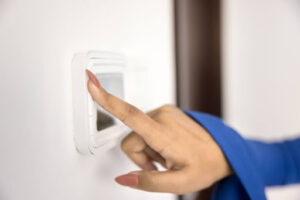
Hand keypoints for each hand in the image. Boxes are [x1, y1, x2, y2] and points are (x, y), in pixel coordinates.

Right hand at [86, 70, 231, 193]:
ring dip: (148, 148)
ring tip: (168, 155)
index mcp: (164, 133)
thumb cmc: (206, 165)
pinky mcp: (166, 111)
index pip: (129, 114)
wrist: (223, 151)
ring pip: (138, 133)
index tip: (91, 83)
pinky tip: (168, 146)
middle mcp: (162, 116)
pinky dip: (153, 139)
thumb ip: (148, 182)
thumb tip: (123, 178)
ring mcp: (165, 112)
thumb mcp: (178, 184)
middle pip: (131, 139)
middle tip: (161, 164)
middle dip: (140, 156)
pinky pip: (147, 126)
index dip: (106, 100)